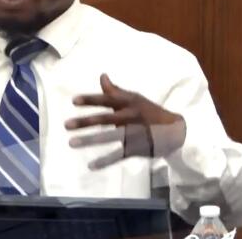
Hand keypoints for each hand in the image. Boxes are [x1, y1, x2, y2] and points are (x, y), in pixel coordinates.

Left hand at [65, 73, 185, 168]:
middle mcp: (129, 116)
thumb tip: (102, 76)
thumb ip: (116, 91)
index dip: (91, 100)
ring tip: (71, 143)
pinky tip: (91, 165)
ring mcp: (133, 133)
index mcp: (129, 102)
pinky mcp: (136, 148)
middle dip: (85, 121)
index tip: (73, 101)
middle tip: (66, 125)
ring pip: (109, 137)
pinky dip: (105, 161)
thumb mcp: (135, 98)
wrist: (175, 130)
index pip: (107, 99)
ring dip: (89, 140)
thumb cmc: (150, 111)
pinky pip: (118, 155)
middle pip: (105, 118)